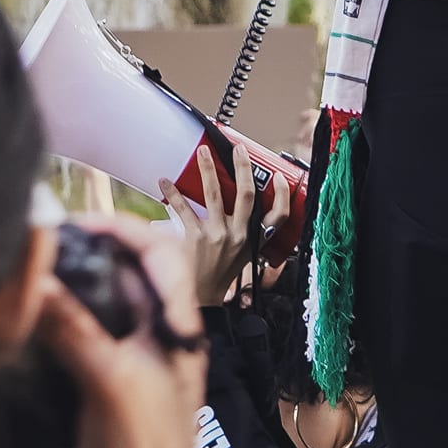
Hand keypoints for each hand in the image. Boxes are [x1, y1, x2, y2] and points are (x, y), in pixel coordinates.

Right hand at [39, 217, 233, 447]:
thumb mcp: (109, 382)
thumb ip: (74, 330)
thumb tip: (34, 279)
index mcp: (177, 327)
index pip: (160, 252)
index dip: (120, 229)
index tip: (71, 224)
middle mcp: (160, 340)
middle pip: (127, 277)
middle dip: (86, 256)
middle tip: (35, 251)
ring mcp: (134, 368)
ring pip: (102, 311)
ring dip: (68, 294)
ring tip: (21, 284)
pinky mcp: (106, 395)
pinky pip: (82, 347)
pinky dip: (56, 331)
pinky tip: (22, 333)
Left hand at [166, 143, 288, 307]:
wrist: (200, 297)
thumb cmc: (222, 273)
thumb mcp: (245, 253)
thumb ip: (247, 230)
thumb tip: (241, 200)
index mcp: (254, 238)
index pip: (279, 216)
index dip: (282, 194)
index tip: (279, 177)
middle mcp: (238, 235)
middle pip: (246, 195)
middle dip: (243, 168)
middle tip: (238, 149)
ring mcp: (216, 236)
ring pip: (214, 194)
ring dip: (208, 169)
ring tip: (203, 152)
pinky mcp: (194, 238)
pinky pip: (184, 209)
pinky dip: (174, 193)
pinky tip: (165, 182)